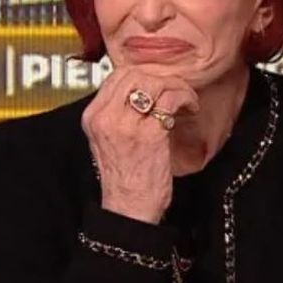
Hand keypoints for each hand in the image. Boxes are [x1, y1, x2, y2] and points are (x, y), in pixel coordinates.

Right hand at [82, 68, 199, 223]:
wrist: (128, 208)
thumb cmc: (124, 178)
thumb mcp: (108, 140)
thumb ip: (117, 114)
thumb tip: (142, 88)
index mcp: (93, 117)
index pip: (116, 75)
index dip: (143, 74)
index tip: (158, 84)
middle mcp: (105, 117)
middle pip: (135, 74)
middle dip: (160, 78)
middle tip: (175, 89)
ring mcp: (126, 124)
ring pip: (154, 83)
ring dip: (176, 87)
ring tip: (185, 99)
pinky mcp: (149, 133)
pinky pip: (170, 99)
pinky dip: (185, 98)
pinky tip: (190, 108)